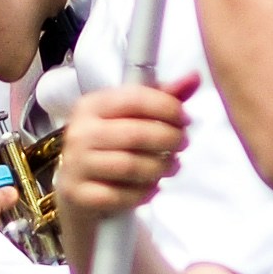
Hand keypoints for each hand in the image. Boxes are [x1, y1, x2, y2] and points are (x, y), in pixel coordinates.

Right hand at [49, 79, 191, 225]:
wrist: (77, 185)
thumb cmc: (110, 144)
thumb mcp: (131, 116)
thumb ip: (163, 96)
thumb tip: (195, 77)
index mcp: (91, 105)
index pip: (134, 99)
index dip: (167, 107)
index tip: (185, 119)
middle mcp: (80, 132)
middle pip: (136, 134)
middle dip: (169, 139)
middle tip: (183, 144)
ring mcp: (77, 165)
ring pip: (131, 166)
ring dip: (161, 167)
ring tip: (173, 166)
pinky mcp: (80, 195)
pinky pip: (122, 196)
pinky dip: (145, 193)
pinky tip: (153, 187)